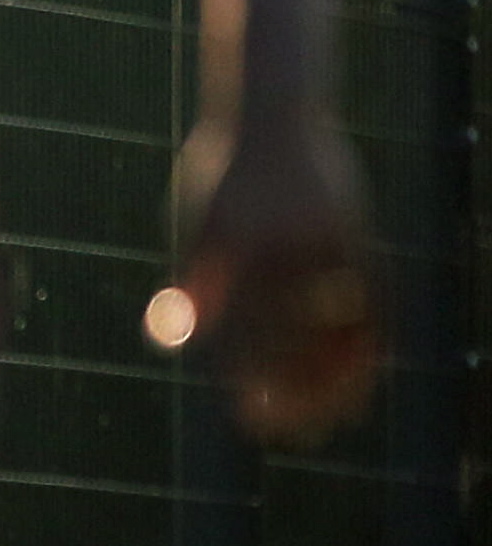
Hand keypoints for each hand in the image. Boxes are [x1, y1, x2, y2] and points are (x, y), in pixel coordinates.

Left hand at [152, 115, 378, 444]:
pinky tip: (369, 364)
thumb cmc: (224, 174)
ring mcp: (319, 238)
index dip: (244, 383)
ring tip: (341, 414)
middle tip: (297, 434)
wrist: (272, 112)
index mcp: (225, 250)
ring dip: (340, 373)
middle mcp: (272, 247)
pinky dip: (370, 332)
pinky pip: (370, 293)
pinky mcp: (354, 229)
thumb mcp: (199, 224)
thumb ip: (195, 281)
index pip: (234, 334)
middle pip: (287, 338)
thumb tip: (173, 340)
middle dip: (293, 392)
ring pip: (336, 322)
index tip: (251, 419)